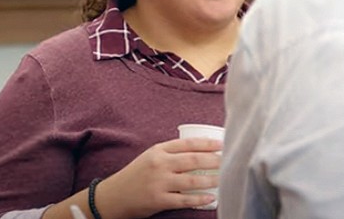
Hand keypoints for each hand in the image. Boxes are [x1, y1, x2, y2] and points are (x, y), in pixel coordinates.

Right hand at [94, 137, 222, 218]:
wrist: (114, 196)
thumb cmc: (136, 175)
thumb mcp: (150, 157)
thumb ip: (170, 153)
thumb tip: (198, 150)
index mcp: (158, 150)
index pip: (187, 143)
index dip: (207, 143)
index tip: (222, 144)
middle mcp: (159, 164)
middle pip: (193, 159)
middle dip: (214, 160)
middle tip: (228, 160)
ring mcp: (159, 182)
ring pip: (192, 179)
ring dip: (211, 179)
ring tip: (224, 178)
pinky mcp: (159, 200)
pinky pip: (184, 199)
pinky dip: (199, 198)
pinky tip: (211, 197)